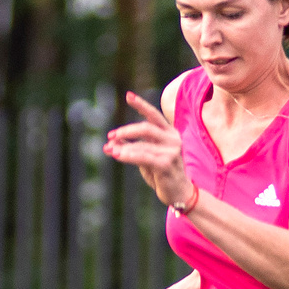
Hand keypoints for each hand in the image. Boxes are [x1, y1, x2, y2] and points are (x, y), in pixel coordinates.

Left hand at [103, 91, 192, 207]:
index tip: (128, 95)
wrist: (179, 193)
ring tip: (109, 149)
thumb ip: (133, 146)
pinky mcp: (167, 164)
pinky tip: (117, 155)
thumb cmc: (162, 173)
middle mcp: (173, 139)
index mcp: (170, 133)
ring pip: (142, 144)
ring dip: (123, 147)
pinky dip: (128, 155)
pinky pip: (143, 157)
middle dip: (126, 130)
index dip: (141, 104)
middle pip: (145, 128)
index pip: (154, 115)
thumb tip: (111, 140)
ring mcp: (172, 151)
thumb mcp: (146, 156)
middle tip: (111, 135)